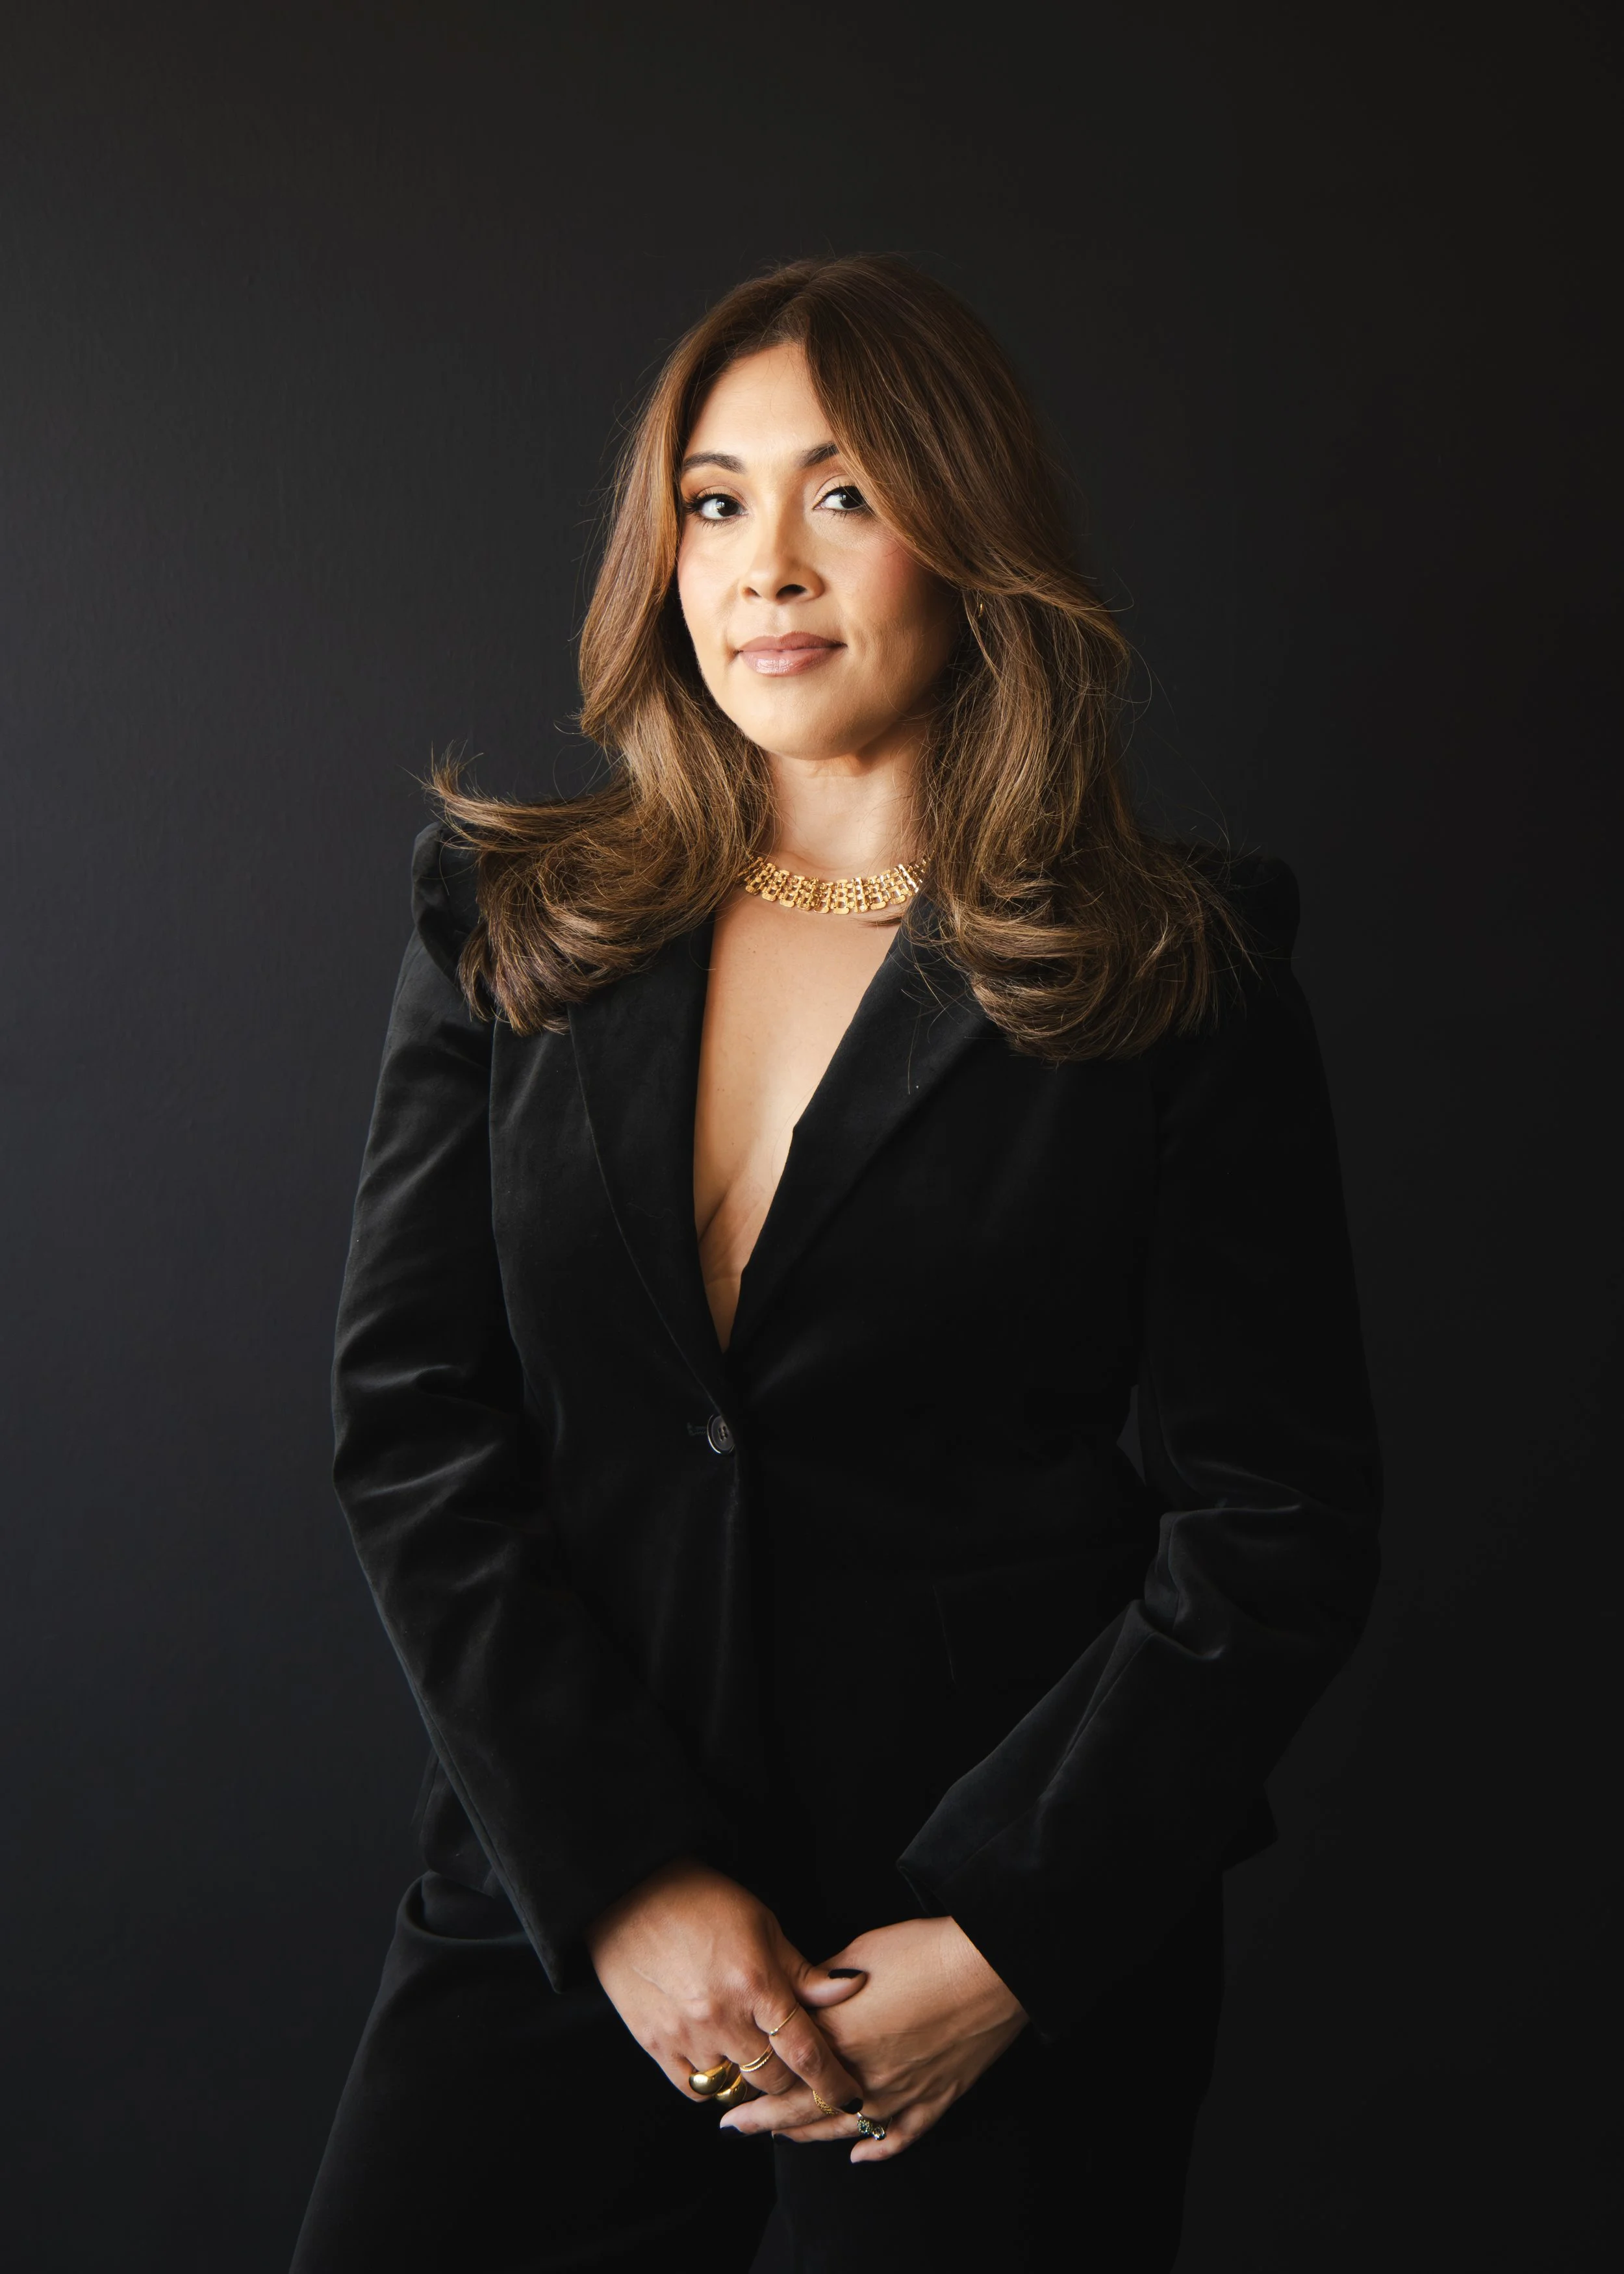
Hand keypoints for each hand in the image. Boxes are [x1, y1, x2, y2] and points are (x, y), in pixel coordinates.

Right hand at [585, 1857, 865, 2114]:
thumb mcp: (762, 1925)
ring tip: (755, 2059)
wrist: (631, 1895)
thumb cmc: (702, 1902)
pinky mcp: (655, 2044)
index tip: (850, 2097)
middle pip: (773, 2080)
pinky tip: (720, 2061)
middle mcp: (722, 2017)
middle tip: (795, 2067)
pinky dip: (714, 2084)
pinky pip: (695, 2089)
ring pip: (735, 2089)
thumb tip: (851, 1988)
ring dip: (751, 2082)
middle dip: (792, 2079)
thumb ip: (803, 1970)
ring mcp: (685, 2035)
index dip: (832, 2082)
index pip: (806, 2052)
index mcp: (756, 1983)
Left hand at [717, 1915, 1026, 2161]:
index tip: (731, 2075)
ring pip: (843, 2128)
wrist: (991, 1966)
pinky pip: (898, 2137)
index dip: (756, 2069)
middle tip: (732, 2125)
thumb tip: (805, 1993)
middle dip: (763, 2118)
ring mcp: (900, 2093)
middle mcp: (864, 2073)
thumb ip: (825, 1982)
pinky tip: (856, 2153)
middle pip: (803, 2106)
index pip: (785, 2062)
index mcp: (840, 2034)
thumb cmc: (925, 1949)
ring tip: (779, 2137)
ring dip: (806, 2135)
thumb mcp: (862, 1951)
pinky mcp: (934, 2100)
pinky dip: (875, 2147)